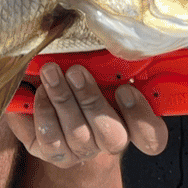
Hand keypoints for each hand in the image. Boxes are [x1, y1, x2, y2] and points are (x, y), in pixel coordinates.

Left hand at [4, 63, 167, 167]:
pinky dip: (41, 113)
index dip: (141, 117)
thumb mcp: (95, 63)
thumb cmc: (75, 72)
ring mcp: (80, 151)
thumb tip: (111, 35)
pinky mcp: (53, 152)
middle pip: (111, 136)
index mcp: (128, 119)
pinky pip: (49, 141)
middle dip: (91, 101)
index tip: (125, 89)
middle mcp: (107, 141)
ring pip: (78, 137)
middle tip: (74, 71)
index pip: (152, 137)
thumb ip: (108, 59)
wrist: (43, 92)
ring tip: (49, 73)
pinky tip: (35, 92)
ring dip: (63, 101)